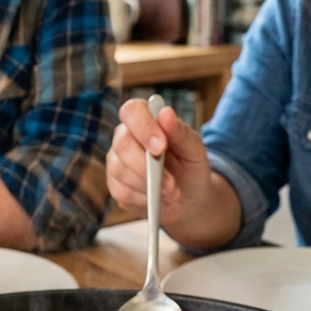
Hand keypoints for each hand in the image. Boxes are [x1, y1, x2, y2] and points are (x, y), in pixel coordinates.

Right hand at [106, 98, 240, 249]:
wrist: (190, 197)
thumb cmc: (191, 166)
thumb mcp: (194, 150)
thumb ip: (180, 132)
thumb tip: (166, 112)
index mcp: (145, 119)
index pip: (132, 111)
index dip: (143, 127)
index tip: (161, 147)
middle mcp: (126, 137)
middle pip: (122, 143)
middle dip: (145, 165)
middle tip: (170, 182)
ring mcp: (117, 161)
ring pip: (120, 170)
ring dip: (149, 185)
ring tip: (171, 192)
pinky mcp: (115, 185)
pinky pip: (122, 192)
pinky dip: (144, 199)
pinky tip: (158, 199)